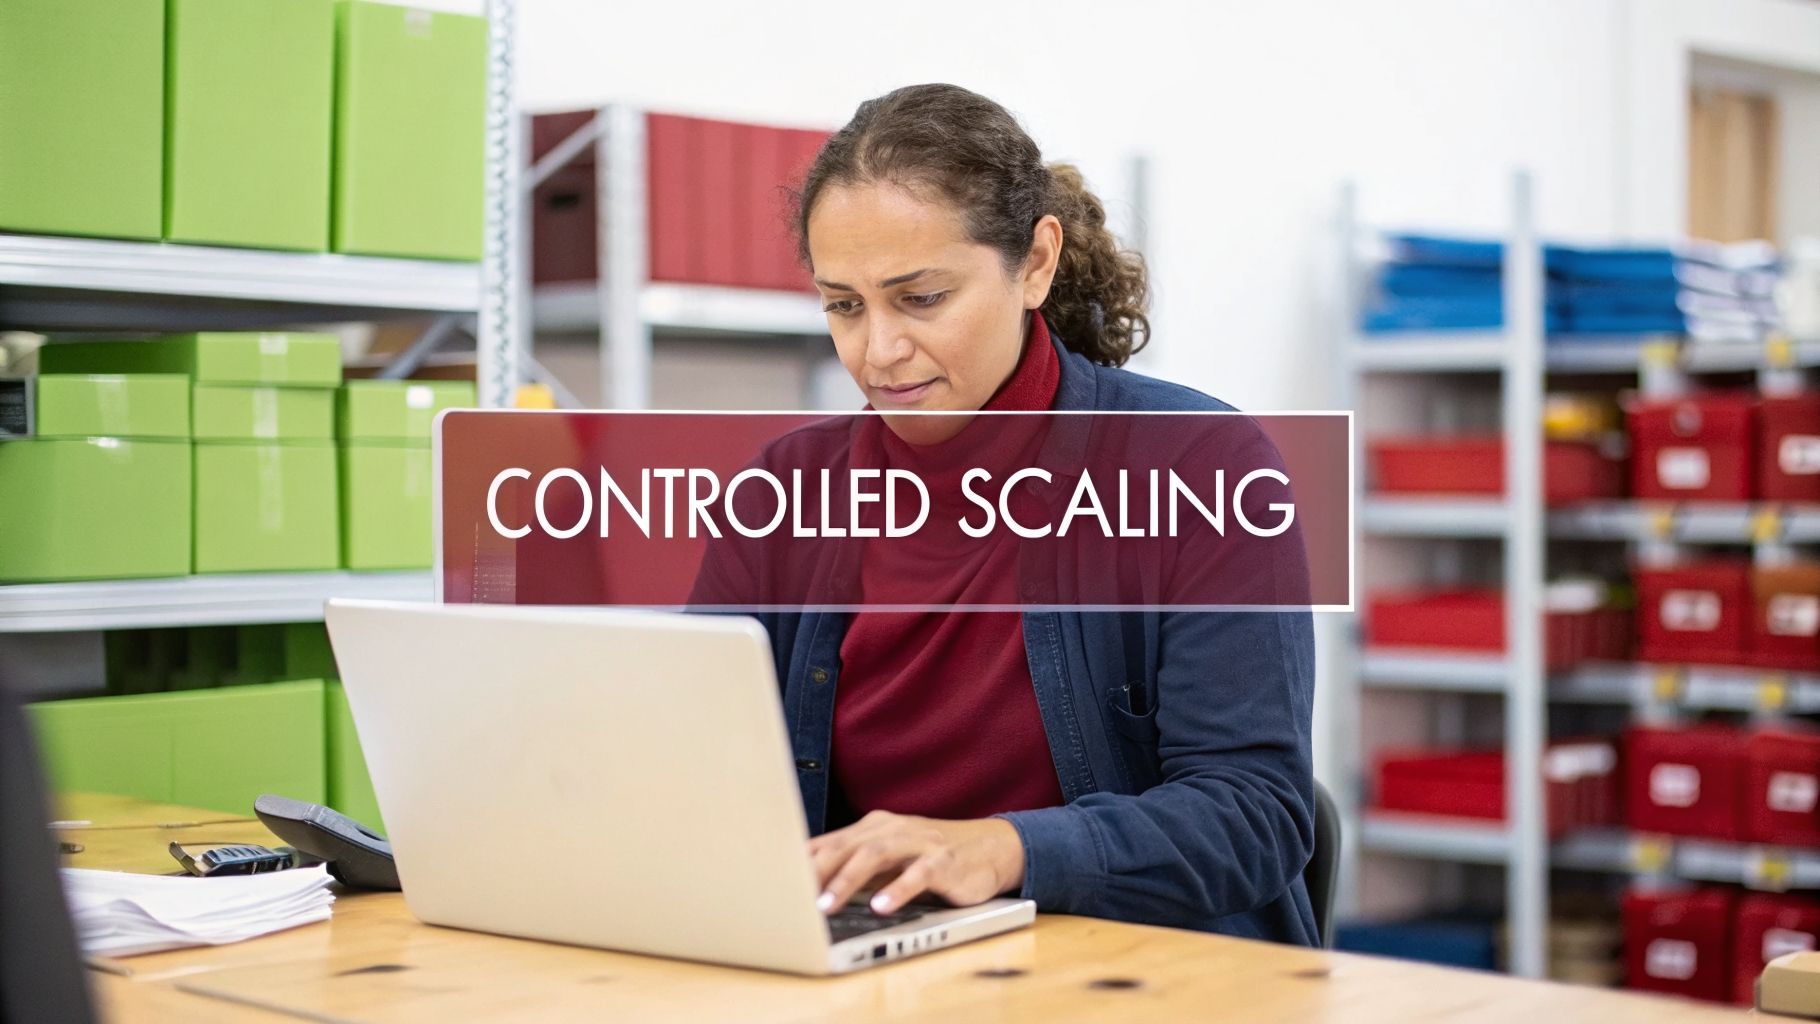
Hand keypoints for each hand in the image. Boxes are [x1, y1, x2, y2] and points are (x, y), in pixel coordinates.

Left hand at [808, 810, 1025, 915]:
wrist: (990, 848)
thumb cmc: (931, 858)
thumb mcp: (889, 861)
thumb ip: (855, 867)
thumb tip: (809, 886)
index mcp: (874, 828)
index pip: (830, 842)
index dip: (802, 863)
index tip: (775, 883)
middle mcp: (893, 829)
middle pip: (846, 846)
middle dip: (817, 871)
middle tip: (792, 898)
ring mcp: (919, 842)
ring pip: (876, 855)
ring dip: (847, 880)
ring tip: (826, 906)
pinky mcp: (943, 861)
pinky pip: (917, 873)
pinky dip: (897, 889)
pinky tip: (880, 906)